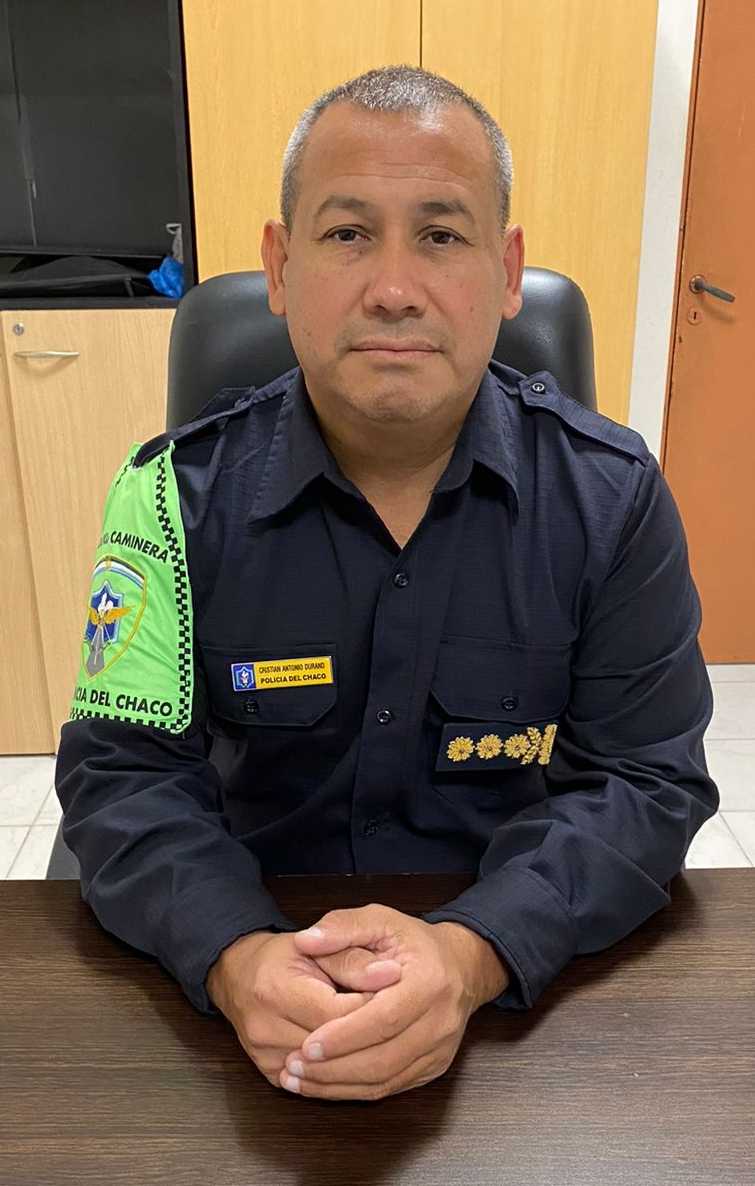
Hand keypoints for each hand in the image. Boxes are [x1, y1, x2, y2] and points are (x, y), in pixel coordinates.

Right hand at [206, 929, 401, 1088]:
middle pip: (335, 1046)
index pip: (339, 1013)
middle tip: (400, 1020)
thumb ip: (354, 959)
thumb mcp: (318, 946)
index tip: (401, 995)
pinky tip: (363, 1056)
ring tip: (384, 1036)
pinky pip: (317, 1083)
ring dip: (360, 1054)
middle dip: (372, 1033)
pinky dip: (344, 1070)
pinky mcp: (271, 1075)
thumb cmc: (282, 956)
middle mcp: (266, 1029)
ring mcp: (267, 1058)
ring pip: (329, 1070)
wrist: (240, 975)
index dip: (374, 1006)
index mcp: (277, 991)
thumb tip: (392, 973)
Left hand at [281, 904, 509, 1100]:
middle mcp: (440, 1021)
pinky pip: (391, 1088)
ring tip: (298, 1078)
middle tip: (292, 1066)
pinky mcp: (433, 1068)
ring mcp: (439, 1049)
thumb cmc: (414, 941)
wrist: (461, 966)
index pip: (384, 1019)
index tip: (306, 1044)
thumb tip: (305, 941)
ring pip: (385, 1080)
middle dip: (334, 1068)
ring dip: (338, 1085)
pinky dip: (354, 1090)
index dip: (344, 1036)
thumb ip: (341, 926)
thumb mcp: (380, 919)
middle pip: (383, 1059)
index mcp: (429, 982)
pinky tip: (323, 1084)